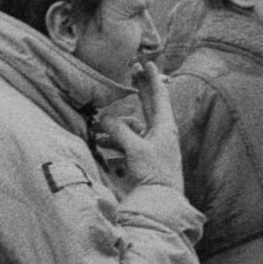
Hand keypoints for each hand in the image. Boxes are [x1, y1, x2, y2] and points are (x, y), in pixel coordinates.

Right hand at [103, 64, 183, 195]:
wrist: (161, 201)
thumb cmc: (154, 173)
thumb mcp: (135, 149)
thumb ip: (118, 131)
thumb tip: (103, 119)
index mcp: (165, 126)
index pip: (159, 96)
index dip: (151, 78)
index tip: (147, 63)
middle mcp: (161, 132)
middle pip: (148, 105)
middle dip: (138, 90)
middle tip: (131, 72)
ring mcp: (153, 145)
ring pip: (132, 127)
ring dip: (115, 126)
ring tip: (97, 129)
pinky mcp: (144, 157)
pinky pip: (127, 142)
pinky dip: (114, 141)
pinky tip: (100, 145)